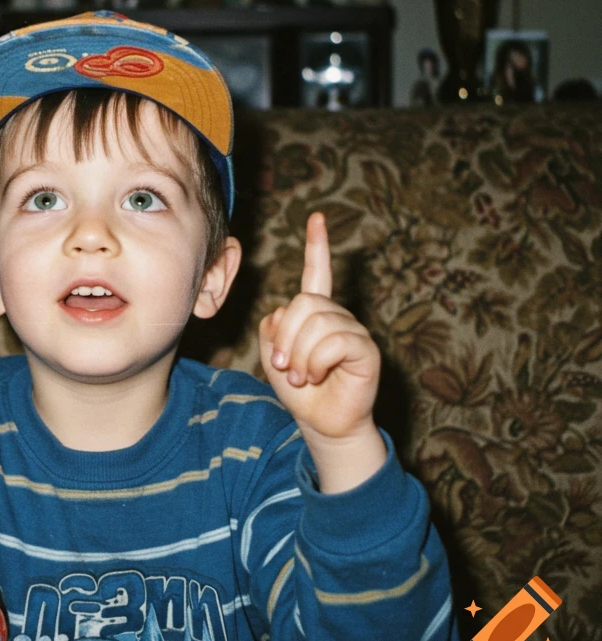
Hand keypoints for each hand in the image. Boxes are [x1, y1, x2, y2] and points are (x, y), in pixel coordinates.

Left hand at [258, 212, 380, 443]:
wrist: (319, 422)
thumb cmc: (299, 390)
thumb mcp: (273, 355)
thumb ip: (274, 328)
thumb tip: (284, 312)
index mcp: (315, 312)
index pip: (317, 272)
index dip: (317, 246)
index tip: (316, 218)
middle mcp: (337, 315)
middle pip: (303, 302)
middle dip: (286, 337)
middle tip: (283, 366)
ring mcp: (353, 330)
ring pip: (316, 323)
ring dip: (298, 355)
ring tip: (300, 376)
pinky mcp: (365, 349)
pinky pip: (334, 341)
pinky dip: (314, 362)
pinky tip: (316, 376)